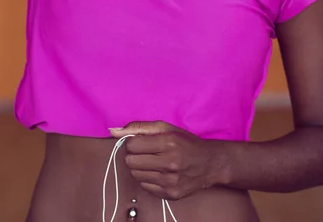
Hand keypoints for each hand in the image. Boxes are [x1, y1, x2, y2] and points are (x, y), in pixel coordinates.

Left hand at [109, 120, 228, 199]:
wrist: (210, 163)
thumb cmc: (185, 142)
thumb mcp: (166, 128)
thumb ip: (139, 127)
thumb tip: (113, 131)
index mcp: (168, 142)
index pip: (132, 145)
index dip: (133, 142)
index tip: (141, 142)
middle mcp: (170, 163)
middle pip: (131, 162)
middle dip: (134, 155)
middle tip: (145, 152)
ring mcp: (170, 181)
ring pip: (135, 175)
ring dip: (139, 168)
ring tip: (152, 162)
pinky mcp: (171, 195)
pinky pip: (145, 187)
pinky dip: (147, 179)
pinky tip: (158, 172)